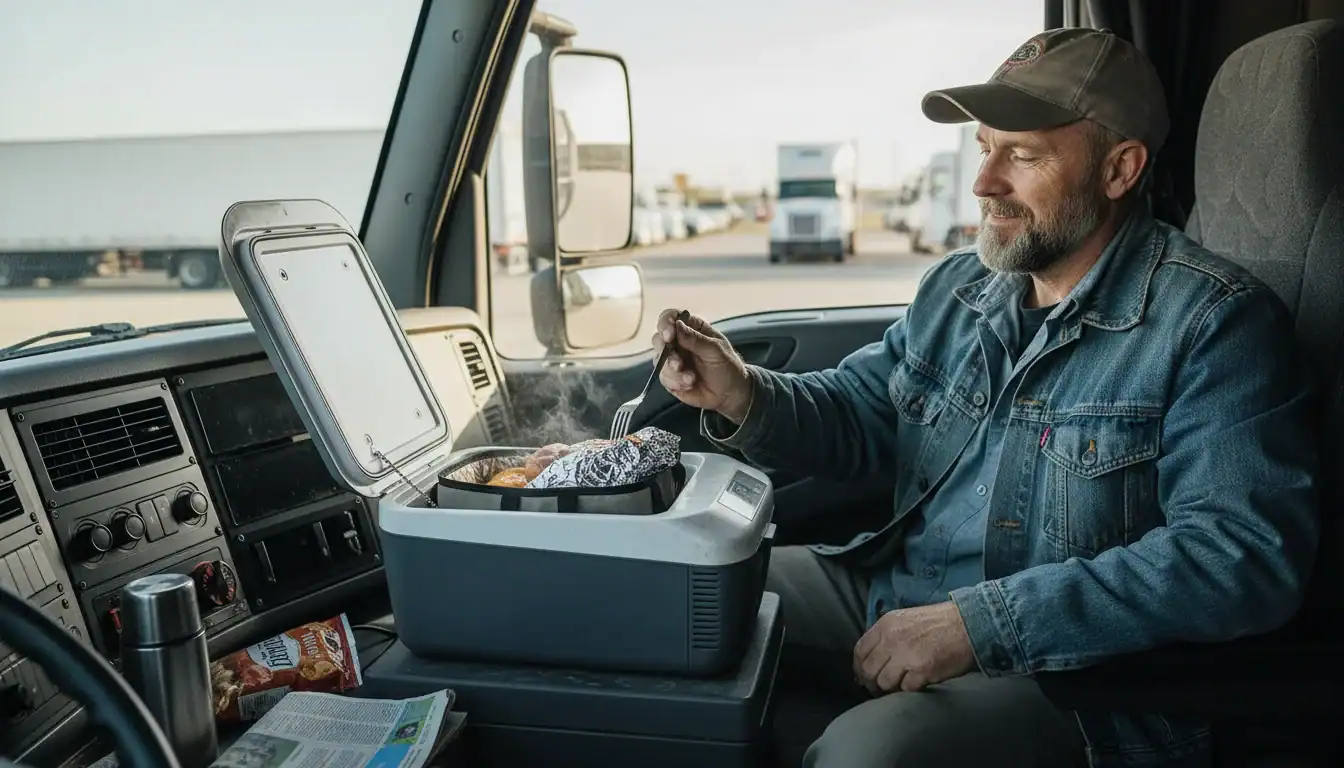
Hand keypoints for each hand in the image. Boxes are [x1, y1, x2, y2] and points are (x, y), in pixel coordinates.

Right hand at [651, 309, 751, 422]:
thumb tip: (677, 325)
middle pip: (658, 338)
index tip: (669, 335)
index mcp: (691, 328)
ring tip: (691, 379)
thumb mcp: (716, 350)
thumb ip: (696, 339)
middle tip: (678, 363)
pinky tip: (689, 385)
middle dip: (665, 351)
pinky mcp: (670, 377)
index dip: (666, 323)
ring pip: (659, 360)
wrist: (730, 393)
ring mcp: (673, 359)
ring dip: (673, 371)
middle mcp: (678, 342)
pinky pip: (663, 377)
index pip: (671, 317)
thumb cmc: (727, 366)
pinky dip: (675, 382)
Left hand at [852, 601, 975, 694]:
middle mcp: (892, 639)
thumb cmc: (939, 622)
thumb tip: (872, 658)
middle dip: (872, 682)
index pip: (859, 651)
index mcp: (886, 624)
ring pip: (884, 682)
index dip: (859, 667)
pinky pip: (905, 689)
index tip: (864, 676)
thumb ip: (887, 635)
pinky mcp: (922, 670)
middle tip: (880, 688)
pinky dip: (910, 689)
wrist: (969, 624)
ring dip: (891, 688)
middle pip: (868, 670)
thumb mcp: (906, 619)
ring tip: (900, 685)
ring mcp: (906, 655)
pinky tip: (917, 683)